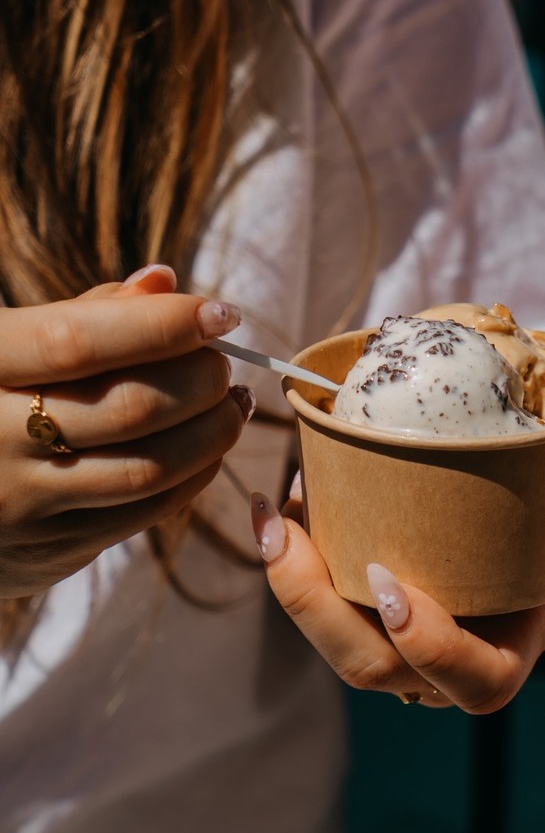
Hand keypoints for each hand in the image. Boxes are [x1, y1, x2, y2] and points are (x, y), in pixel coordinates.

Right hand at [0, 267, 254, 596]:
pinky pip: (145, 512)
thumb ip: (79, 315)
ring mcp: (21, 504)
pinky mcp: (50, 550)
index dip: (161, 325)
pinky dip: (194, 474)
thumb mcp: (2, 345)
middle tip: (224, 362)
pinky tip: (208, 444)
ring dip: (213, 432)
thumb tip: (165, 283)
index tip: (219, 313)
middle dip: (200, 379)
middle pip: (129, 408)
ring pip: (149, 468)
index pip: (78, 342)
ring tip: (233, 402)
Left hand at [252, 470, 544, 711]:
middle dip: (319, 611)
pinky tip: (278, 503)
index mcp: (504, 657)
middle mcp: (440, 667)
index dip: (428, 647)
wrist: (520, 515)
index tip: (393, 584)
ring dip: (291, 583)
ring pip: (330, 642)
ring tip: (273, 515)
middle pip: (371, 670)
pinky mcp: (358, 614)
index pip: (470, 684)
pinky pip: (315, 606)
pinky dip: (290, 560)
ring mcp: (393, 645)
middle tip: (295, 537)